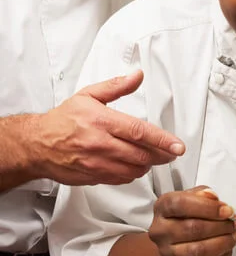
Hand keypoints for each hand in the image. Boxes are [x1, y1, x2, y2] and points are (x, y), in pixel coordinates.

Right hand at [31, 70, 184, 184]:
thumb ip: (116, 86)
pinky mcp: (92, 177)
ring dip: (147, 165)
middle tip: (171, 152)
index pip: (139, 131)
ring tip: (152, 157)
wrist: (37, 144)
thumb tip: (137, 76)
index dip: (162, 140)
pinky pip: (120, 179)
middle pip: (140, 154)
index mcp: (101, 121)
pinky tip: (134, 166)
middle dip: (161, 155)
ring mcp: (96, 163)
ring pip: (133, 170)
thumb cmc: (63, 119)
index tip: (177, 146)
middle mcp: (100, 144)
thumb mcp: (88, 95)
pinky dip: (132, 174)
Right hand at [148, 187, 235, 255]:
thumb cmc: (185, 214)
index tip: (228, 210)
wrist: (174, 239)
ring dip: (223, 243)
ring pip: (199, 252)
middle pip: (192, 228)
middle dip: (220, 226)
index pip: (181, 204)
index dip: (208, 207)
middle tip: (235, 223)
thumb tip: (214, 198)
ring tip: (233, 235)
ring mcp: (169, 253)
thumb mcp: (192, 196)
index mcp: (163, 207)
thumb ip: (203, 194)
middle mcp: (161, 231)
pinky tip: (228, 248)